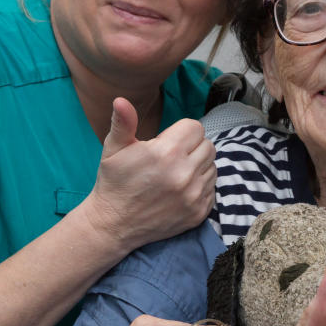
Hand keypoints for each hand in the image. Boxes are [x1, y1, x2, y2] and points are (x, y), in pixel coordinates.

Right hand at [84, 98, 215, 250]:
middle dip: (191, 147)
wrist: (113, 224)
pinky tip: (180, 189)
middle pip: (207, 145)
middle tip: (171, 157)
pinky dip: (200, 185)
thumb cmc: (114, 182)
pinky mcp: (199, 211)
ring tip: (175, 173)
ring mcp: (194, 195)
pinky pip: (212, 188)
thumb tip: (121, 100)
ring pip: (212, 166)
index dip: (181, 131)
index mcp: (166, 153)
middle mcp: (185, 174)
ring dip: (198, 165)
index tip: (166, 141)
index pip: (195, 127)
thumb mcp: (113, 149)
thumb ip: (123, 122)